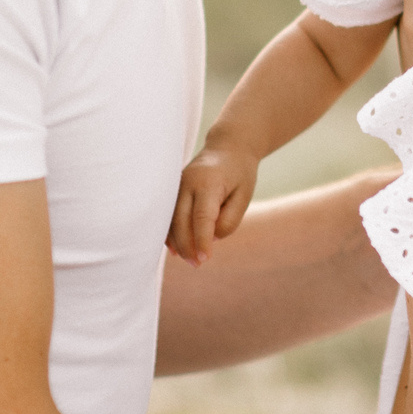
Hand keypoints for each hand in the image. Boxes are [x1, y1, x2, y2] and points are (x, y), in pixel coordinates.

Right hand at [168, 142, 259, 264]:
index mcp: (209, 182)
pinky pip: (168, 214)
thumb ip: (229, 219)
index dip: (202, 240)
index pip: (202, 217)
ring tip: (189, 260)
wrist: (228, 148)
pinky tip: (176, 249)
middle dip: (187, 246)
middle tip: (196, 264)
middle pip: (181, 220)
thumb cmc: (239, 174)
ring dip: (177, 242)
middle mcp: (188, 182)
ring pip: (170, 219)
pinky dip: (170, 232)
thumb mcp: (244, 196)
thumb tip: (211, 238)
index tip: (205, 259)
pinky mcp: (174, 189)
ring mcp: (177, 184)